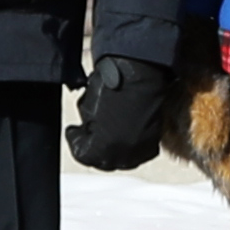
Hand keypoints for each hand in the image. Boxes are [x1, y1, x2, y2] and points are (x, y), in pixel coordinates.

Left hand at [67, 55, 183, 171]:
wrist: (141, 68)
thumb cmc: (113, 82)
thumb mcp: (88, 107)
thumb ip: (86, 126)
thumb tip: (86, 130)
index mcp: (104, 148)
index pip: (83, 155)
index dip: (75, 141)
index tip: (73, 132)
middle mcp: (125, 154)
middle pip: (104, 161)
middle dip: (94, 149)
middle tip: (87, 134)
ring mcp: (143, 148)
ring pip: (123, 158)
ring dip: (112, 148)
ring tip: (107, 132)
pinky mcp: (156, 139)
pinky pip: (139, 149)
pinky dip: (130, 143)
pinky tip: (124, 131)